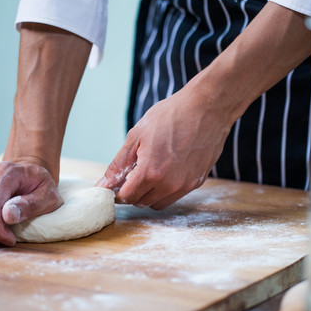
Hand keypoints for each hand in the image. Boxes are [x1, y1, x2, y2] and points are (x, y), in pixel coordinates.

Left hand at [97, 87, 232, 208]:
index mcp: (150, 172)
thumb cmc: (171, 116)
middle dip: (132, 193)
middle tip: (129, 177)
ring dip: (149, 194)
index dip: (117, 192)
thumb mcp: (136, 136)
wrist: (206, 108)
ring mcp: (185, 185)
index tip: (115, 185)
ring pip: (159, 203)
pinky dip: (165, 189)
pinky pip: (175, 195)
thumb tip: (104, 183)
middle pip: (141, 202)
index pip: (127, 197)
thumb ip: (118, 164)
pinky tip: (165, 171)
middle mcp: (169, 184)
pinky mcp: (197, 182)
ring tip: (147, 173)